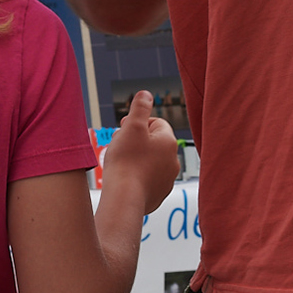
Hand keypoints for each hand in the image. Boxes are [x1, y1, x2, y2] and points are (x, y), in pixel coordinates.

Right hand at [99, 90, 179, 206]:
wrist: (124, 198)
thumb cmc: (126, 161)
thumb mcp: (132, 127)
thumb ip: (140, 107)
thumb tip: (146, 94)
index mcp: (169, 141)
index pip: (156, 123)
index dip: (138, 124)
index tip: (124, 129)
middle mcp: (173, 160)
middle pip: (154, 143)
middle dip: (136, 141)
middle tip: (119, 145)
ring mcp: (167, 179)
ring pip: (151, 161)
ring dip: (137, 158)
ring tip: (120, 162)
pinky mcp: (159, 194)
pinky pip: (148, 179)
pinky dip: (138, 176)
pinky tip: (125, 178)